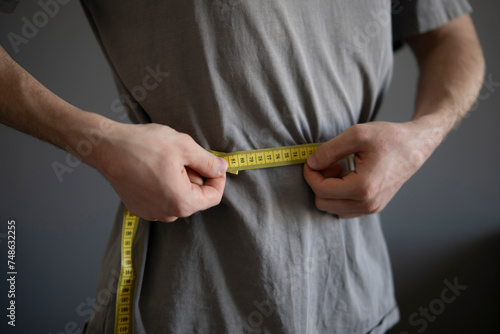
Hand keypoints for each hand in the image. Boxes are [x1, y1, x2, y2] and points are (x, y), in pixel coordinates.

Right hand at [93, 122, 226, 221]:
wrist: (107, 147)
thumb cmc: (143, 146)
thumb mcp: (185, 147)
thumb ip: (208, 161)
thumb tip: (222, 168)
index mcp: (181, 203)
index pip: (214, 197)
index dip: (218, 178)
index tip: (214, 163)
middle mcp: (166, 214)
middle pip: (196, 197)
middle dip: (196, 176)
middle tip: (183, 156)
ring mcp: (151, 212)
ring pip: (179, 197)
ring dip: (180, 180)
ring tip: (166, 161)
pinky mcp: (139, 208)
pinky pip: (162, 198)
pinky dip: (165, 184)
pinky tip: (154, 168)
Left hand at [303, 121, 437, 217]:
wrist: (415, 146)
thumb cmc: (388, 138)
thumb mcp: (356, 135)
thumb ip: (329, 150)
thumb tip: (310, 163)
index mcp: (362, 188)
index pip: (320, 189)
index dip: (310, 174)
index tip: (311, 159)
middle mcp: (367, 204)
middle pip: (323, 203)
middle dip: (319, 182)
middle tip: (330, 163)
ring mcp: (371, 209)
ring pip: (332, 208)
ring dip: (329, 190)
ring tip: (340, 168)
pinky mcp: (373, 208)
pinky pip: (344, 209)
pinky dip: (339, 195)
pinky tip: (347, 177)